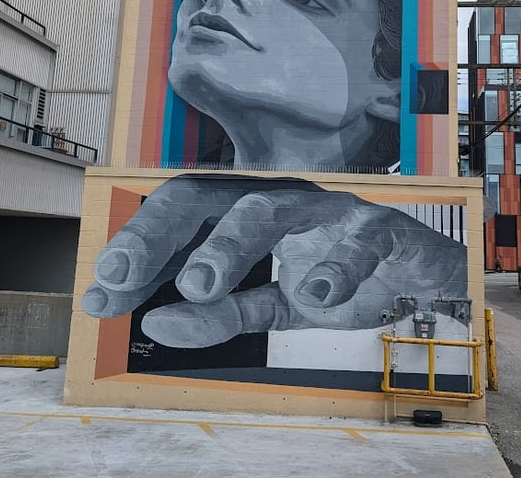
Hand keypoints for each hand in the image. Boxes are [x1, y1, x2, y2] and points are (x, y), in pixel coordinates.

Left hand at [82, 175, 466, 347]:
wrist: (418, 279)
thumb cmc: (338, 277)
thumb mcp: (272, 305)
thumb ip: (222, 315)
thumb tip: (161, 324)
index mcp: (248, 214)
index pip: (180, 218)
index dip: (137, 249)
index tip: (102, 294)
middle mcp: (280, 200)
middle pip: (208, 196)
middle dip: (159, 234)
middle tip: (122, 278)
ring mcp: (328, 209)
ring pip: (270, 208)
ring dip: (230, 244)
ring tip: (200, 284)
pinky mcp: (380, 227)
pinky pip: (359, 238)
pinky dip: (342, 265)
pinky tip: (322, 293)